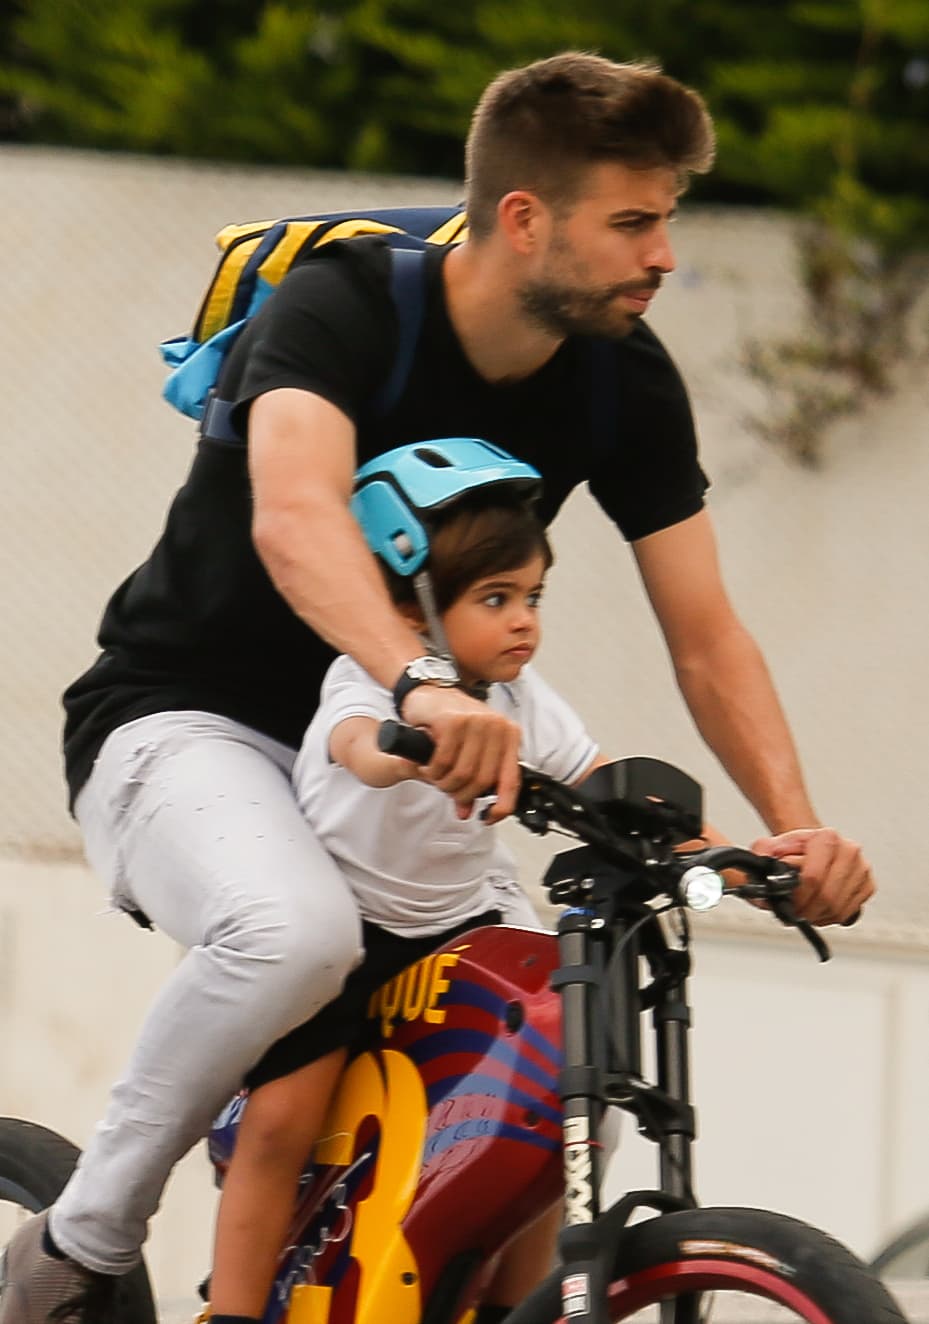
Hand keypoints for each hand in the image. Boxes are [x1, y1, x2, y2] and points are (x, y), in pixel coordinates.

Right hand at [400, 685, 521, 822]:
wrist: (427, 691)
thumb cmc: (450, 721)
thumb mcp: (469, 751)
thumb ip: (471, 781)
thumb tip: (467, 812)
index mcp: (510, 735)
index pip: (512, 781)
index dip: (501, 807)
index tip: (487, 818)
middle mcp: (498, 726)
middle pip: (482, 782)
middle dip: (461, 794)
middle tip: (447, 788)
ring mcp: (476, 721)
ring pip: (462, 774)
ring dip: (444, 783)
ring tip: (435, 776)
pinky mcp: (453, 721)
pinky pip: (443, 762)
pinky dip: (432, 771)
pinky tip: (428, 766)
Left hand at [750, 827, 873, 925]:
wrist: (809, 850)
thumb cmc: (791, 852)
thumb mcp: (768, 849)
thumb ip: (761, 854)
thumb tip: (765, 866)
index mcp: (827, 837)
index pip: (813, 877)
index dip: (796, 896)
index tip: (786, 902)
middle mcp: (849, 851)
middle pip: (827, 897)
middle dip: (806, 910)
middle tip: (793, 912)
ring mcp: (862, 869)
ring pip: (838, 908)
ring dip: (817, 916)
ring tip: (803, 910)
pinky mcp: (868, 885)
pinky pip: (848, 913)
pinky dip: (830, 917)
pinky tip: (817, 909)